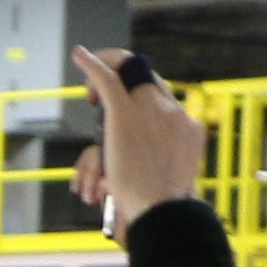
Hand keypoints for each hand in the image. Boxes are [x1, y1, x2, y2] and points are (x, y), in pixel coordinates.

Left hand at [67, 47, 207, 229]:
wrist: (162, 211)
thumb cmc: (164, 207)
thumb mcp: (174, 179)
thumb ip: (164, 164)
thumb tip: (151, 169)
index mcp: (187, 126)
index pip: (163, 97)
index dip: (141, 95)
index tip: (125, 110)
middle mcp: (172, 111)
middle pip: (146, 82)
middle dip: (122, 82)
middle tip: (94, 100)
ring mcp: (150, 111)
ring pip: (126, 80)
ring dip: (103, 79)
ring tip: (87, 94)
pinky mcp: (125, 116)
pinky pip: (109, 80)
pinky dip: (93, 65)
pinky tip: (79, 55)